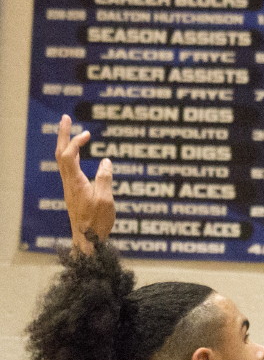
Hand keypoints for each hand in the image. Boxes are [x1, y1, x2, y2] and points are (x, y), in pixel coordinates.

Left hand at [54, 114, 114, 251]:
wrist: (87, 241)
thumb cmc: (97, 223)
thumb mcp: (105, 200)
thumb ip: (105, 179)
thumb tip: (106, 161)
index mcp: (75, 182)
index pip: (70, 154)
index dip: (76, 141)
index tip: (88, 134)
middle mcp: (69, 182)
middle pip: (61, 153)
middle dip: (63, 135)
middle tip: (66, 118)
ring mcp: (70, 188)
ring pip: (62, 161)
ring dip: (65, 144)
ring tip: (71, 133)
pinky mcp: (73, 194)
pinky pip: (67, 169)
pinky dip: (70, 156)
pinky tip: (76, 156)